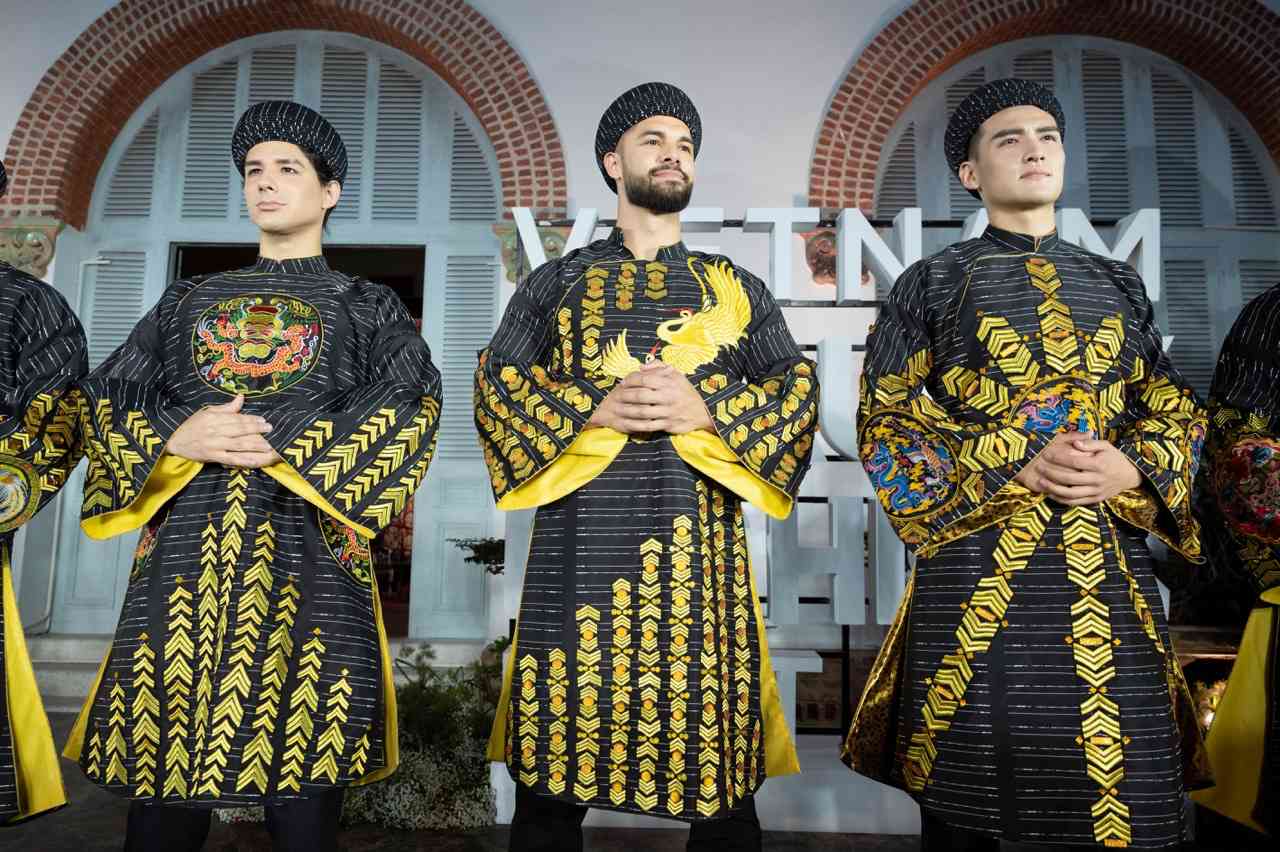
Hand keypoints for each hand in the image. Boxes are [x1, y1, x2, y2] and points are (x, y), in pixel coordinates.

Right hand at [167, 394, 281, 467]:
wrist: (173, 441)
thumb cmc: (192, 426)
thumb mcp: (206, 412)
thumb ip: (226, 408)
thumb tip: (241, 396)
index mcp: (213, 417)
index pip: (236, 418)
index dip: (251, 419)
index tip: (264, 420)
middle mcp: (214, 430)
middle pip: (239, 429)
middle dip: (256, 429)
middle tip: (271, 429)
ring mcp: (214, 444)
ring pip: (238, 444)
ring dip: (254, 445)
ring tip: (268, 445)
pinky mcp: (212, 456)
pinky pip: (231, 459)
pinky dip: (243, 460)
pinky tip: (255, 460)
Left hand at [587, 362, 714, 434]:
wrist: (703, 411)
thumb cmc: (685, 391)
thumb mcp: (676, 374)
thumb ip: (658, 366)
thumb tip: (641, 367)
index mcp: (669, 383)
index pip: (644, 379)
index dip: (630, 380)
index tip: (623, 383)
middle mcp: (668, 397)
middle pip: (640, 395)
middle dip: (626, 395)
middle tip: (617, 396)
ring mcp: (667, 412)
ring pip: (642, 412)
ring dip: (627, 411)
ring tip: (618, 409)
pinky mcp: (667, 424)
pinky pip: (648, 426)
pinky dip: (636, 424)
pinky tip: (628, 422)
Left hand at [1015, 431, 1140, 505]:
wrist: (1130, 476)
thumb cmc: (1115, 458)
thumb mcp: (1106, 446)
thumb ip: (1090, 444)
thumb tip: (1075, 443)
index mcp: (1099, 465)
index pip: (1075, 461)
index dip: (1059, 457)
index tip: (1046, 453)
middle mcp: (1097, 480)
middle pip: (1070, 478)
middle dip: (1052, 473)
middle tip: (1039, 467)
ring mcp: (1096, 492)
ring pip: (1071, 494)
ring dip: (1053, 489)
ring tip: (1041, 481)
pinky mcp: (1095, 500)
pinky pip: (1075, 502)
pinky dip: (1061, 499)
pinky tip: (1050, 493)